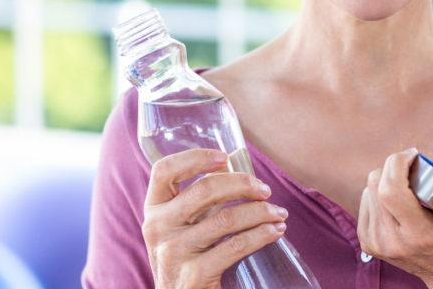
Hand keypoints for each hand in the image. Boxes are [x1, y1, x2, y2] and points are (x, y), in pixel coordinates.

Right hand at [142, 148, 288, 288]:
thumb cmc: (187, 260)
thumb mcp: (182, 228)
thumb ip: (199, 202)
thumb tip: (238, 167)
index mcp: (153, 210)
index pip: (165, 171)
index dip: (195, 158)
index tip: (225, 158)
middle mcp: (158, 228)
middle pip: (204, 190)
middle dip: (242, 184)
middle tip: (265, 190)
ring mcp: (173, 253)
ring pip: (226, 218)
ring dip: (260, 212)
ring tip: (279, 213)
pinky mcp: (193, 275)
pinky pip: (236, 246)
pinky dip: (262, 235)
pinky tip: (275, 231)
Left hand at [357, 148, 432, 288]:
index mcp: (418, 234)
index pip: (391, 190)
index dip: (398, 163)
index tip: (413, 155)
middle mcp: (392, 241)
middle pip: (376, 185)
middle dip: (393, 169)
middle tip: (413, 171)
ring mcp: (377, 243)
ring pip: (369, 191)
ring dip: (385, 182)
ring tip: (407, 190)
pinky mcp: (367, 243)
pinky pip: (365, 202)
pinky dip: (378, 195)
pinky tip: (395, 203)